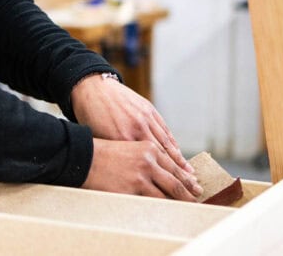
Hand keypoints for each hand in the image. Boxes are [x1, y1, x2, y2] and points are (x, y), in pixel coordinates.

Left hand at [71, 74, 199, 198]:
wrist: (92, 87)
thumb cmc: (90, 116)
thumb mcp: (98, 139)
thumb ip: (115, 155)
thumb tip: (126, 174)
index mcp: (123, 139)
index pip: (146, 165)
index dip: (160, 180)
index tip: (172, 195)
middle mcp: (137, 129)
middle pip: (162, 157)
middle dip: (179, 175)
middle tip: (192, 188)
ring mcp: (145, 118)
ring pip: (167, 143)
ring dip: (180, 160)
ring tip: (191, 174)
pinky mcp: (148, 109)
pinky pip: (164, 129)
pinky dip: (173, 142)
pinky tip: (179, 153)